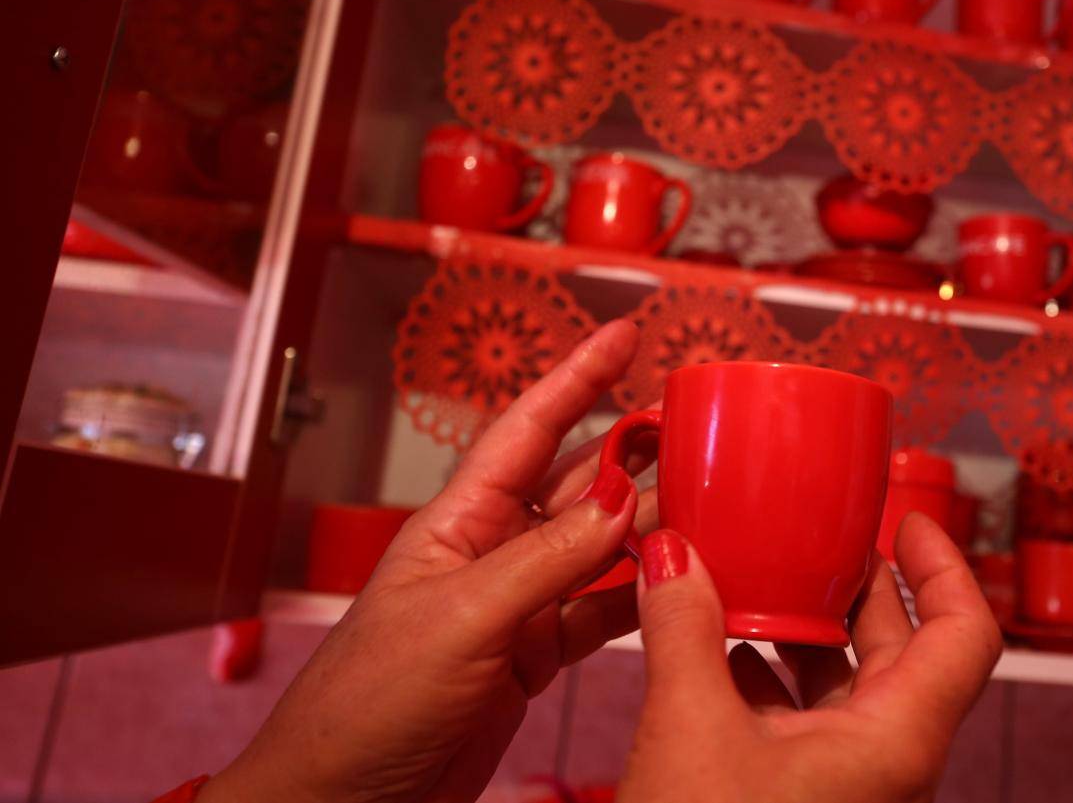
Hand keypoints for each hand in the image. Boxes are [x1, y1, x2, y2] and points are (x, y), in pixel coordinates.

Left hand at [204, 320, 651, 802]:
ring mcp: (517, 605)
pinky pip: (601, 610)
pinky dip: (642, 597)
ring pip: (599, 548)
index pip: (528, 431)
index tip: (624, 334)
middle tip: (699, 426)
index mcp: (459, 522)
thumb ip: (546, 560)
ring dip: (650, 526)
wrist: (344, 799)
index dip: (576, 378)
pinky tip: (682, 583)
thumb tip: (624, 502)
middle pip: (577, 484)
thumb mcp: (461, 619)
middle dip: (634, 450)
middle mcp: (493, 552)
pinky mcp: (535, 658)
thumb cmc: (365, 703)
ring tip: (711, 500)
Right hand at [619, 512, 1002, 802]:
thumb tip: (671, 552)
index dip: (946, 564)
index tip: (907, 518)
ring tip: (750, 582)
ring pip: (847, 689)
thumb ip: (684, 628)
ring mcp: (849, 789)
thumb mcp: (688, 729)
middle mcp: (888, 763)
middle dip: (856, 587)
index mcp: (896, 740)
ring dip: (802, 631)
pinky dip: (769, 681)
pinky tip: (716, 654)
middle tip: (814, 536)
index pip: (966, 633)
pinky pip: (806, 726)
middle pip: (902, 650)